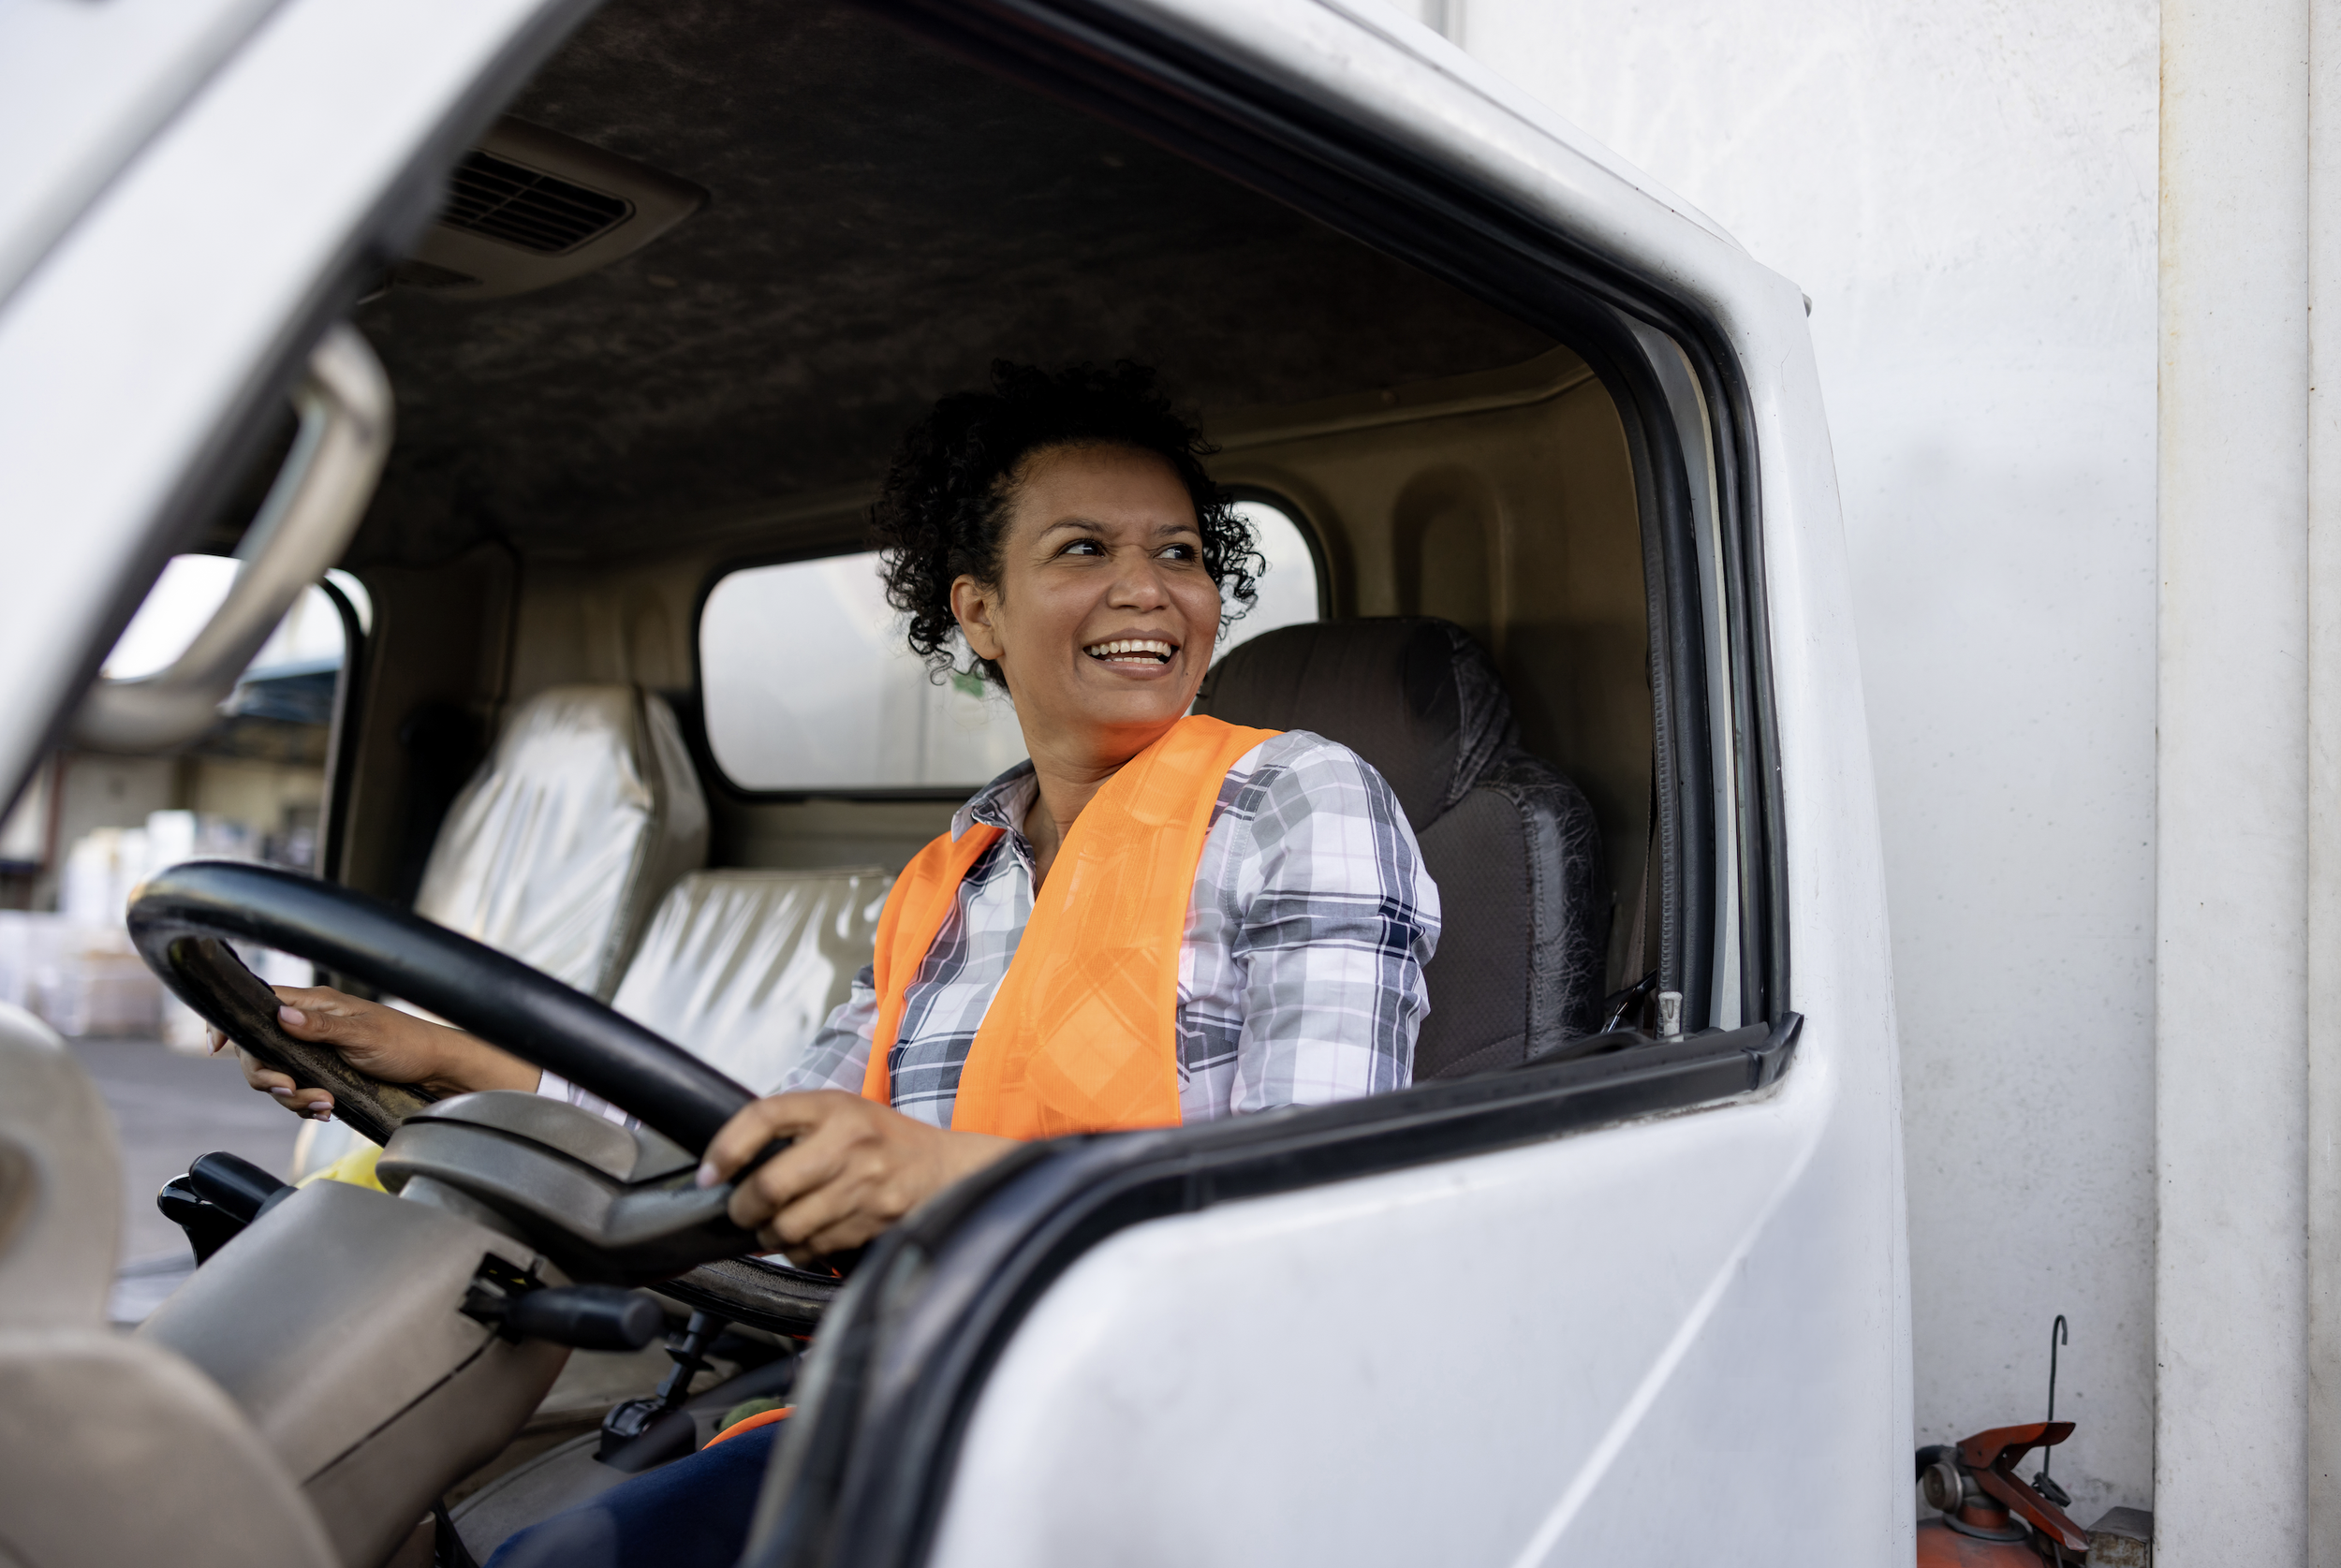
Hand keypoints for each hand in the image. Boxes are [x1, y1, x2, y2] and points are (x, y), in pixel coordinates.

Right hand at [210, 985, 537, 1120]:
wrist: (437, 1070)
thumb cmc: (408, 1043)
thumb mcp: (365, 1034)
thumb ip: (322, 1026)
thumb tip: (282, 1015)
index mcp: (315, 1006)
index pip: (259, 1005)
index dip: (232, 1023)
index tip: (216, 1045)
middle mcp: (309, 1026)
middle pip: (259, 1051)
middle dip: (269, 1077)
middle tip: (293, 1091)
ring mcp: (315, 1052)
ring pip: (277, 1077)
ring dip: (293, 1097)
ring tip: (323, 1105)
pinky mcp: (325, 1075)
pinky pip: (298, 1093)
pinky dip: (306, 1106)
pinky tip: (325, 1111)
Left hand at [696, 1090, 1017, 1263]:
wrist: (946, 1169)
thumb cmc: (883, 1140)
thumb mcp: (840, 1112)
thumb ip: (792, 1128)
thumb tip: (728, 1165)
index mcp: (834, 1107)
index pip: (764, 1117)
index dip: (726, 1148)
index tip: (711, 1173)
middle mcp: (849, 1143)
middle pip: (770, 1186)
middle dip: (743, 1207)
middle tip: (741, 1209)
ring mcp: (863, 1186)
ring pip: (788, 1227)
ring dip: (769, 1234)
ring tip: (774, 1224)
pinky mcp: (872, 1221)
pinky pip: (813, 1249)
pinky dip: (799, 1250)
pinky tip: (807, 1235)